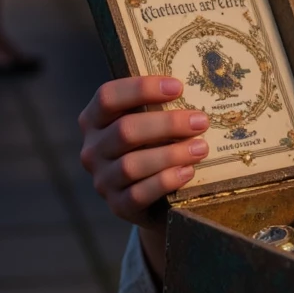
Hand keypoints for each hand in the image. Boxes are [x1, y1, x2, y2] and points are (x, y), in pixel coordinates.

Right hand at [78, 75, 208, 238]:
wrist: (152, 197)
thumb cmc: (152, 146)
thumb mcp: (149, 123)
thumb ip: (158, 107)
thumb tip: (196, 90)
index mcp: (94, 119)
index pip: (107, 96)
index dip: (141, 89)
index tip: (178, 87)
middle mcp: (92, 149)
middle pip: (124, 130)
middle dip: (167, 124)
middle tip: (200, 121)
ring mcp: (102, 179)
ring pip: (131, 165)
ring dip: (171, 154)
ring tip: (201, 148)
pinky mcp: (117, 205)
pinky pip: (138, 194)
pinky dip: (165, 181)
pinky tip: (188, 172)